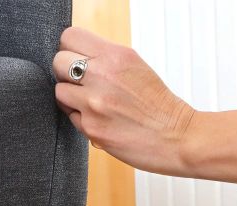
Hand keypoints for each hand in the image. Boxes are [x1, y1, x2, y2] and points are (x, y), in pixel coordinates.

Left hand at [53, 28, 196, 175]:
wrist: (178, 137)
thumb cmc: (159, 105)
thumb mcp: (135, 66)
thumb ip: (105, 59)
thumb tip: (76, 57)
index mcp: (115, 56)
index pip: (70, 37)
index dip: (70, 49)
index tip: (76, 59)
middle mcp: (102, 75)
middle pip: (58, 62)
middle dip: (66, 73)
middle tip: (82, 84)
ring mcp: (94, 103)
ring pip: (60, 92)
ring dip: (72, 99)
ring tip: (93, 105)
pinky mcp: (92, 128)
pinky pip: (71, 118)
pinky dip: (83, 120)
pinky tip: (102, 121)